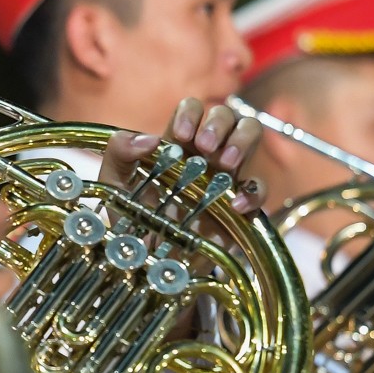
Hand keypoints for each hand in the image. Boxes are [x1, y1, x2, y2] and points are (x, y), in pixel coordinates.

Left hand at [98, 97, 264, 216]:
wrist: (145, 263)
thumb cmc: (129, 218)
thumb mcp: (114, 185)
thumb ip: (118, 154)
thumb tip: (149, 139)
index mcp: (177, 144)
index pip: (193, 109)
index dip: (190, 114)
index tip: (180, 135)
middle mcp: (205, 156)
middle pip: (228, 115)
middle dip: (220, 123)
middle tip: (205, 146)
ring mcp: (226, 179)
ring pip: (251, 136)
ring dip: (242, 141)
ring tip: (224, 163)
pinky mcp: (239, 210)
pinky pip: (260, 190)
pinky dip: (254, 192)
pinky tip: (235, 204)